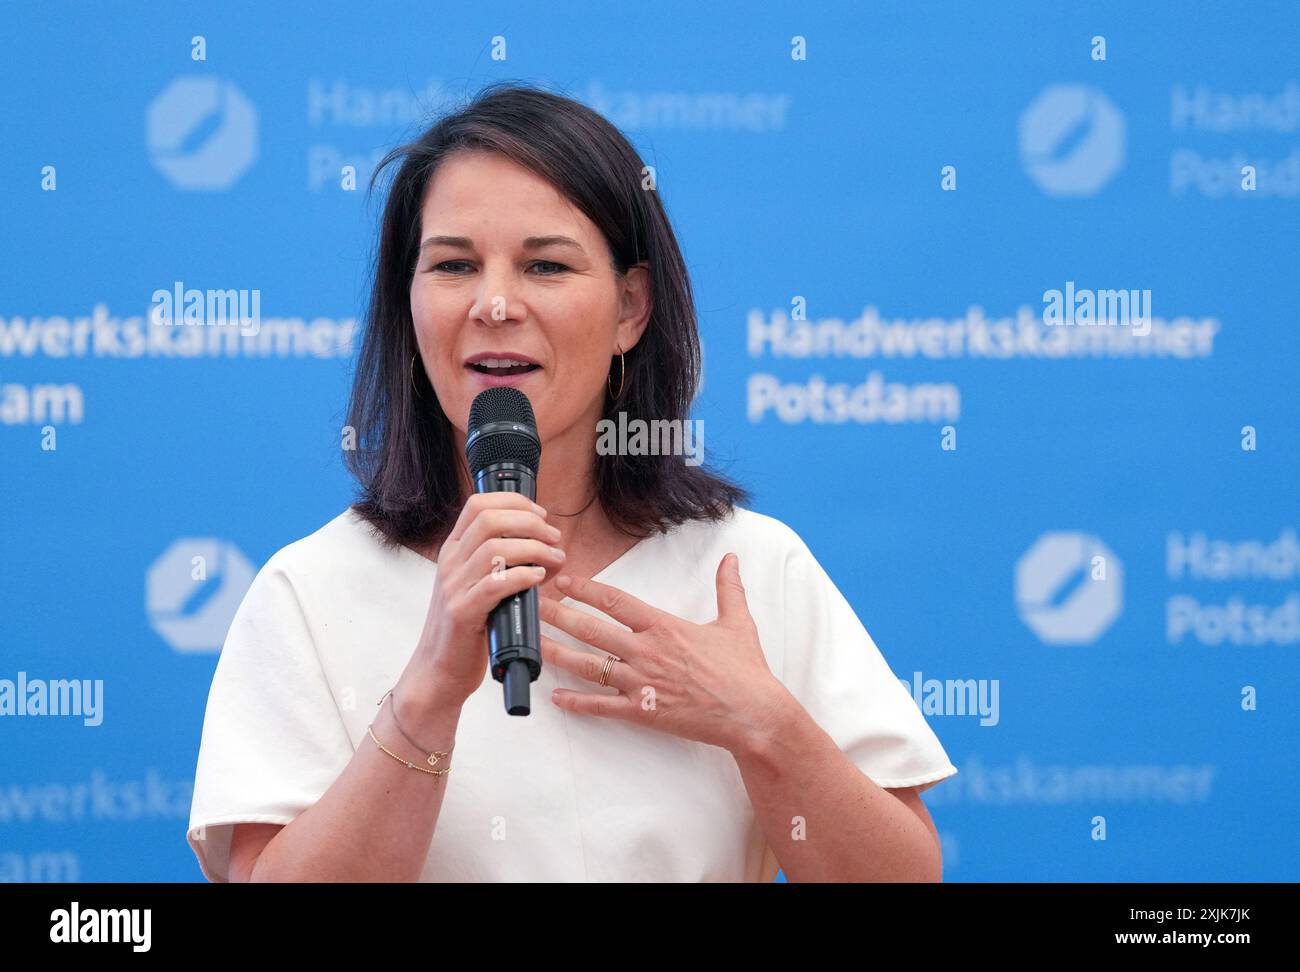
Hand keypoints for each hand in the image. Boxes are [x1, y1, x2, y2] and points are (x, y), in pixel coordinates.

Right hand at [403, 492, 566, 711]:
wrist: (438, 671)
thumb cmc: (466, 628)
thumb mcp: (478, 585)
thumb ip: (503, 563)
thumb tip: (546, 548)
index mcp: (453, 550)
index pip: (478, 504)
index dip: (514, 502)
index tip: (541, 514)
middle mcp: (450, 563)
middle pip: (489, 519)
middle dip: (530, 522)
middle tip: (554, 537)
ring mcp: (453, 587)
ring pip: (494, 548)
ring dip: (534, 548)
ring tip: (554, 559)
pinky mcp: (462, 613)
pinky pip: (495, 584)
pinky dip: (522, 576)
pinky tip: (539, 578)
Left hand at [537, 552, 793, 754]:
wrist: (753, 714)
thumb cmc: (746, 671)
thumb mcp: (738, 623)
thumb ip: (728, 588)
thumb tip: (732, 559)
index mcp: (665, 627)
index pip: (616, 601)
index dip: (586, 589)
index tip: (564, 581)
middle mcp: (648, 651)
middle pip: (592, 629)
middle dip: (559, 616)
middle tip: (533, 607)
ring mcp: (643, 683)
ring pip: (590, 666)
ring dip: (558, 654)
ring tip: (533, 645)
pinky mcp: (644, 712)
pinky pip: (603, 707)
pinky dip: (577, 703)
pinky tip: (556, 698)